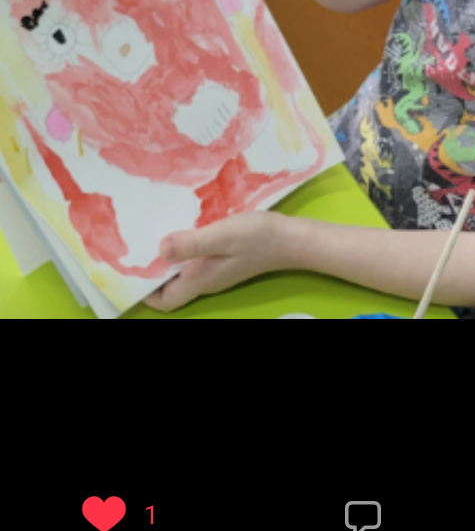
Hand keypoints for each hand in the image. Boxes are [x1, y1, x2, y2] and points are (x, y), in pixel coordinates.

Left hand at [143, 210, 289, 311]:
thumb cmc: (257, 237)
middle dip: (149, 274)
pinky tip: (179, 229)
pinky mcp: (222, 259)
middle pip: (169, 288)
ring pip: (180, 273)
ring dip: (164, 260)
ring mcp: (214, 270)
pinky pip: (193, 261)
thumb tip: (159, 249)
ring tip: (149, 236)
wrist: (291, 238)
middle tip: (132, 249)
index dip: (144, 293)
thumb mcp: (223, 235)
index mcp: (200, 279)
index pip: (164, 301)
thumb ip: (193, 243)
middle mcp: (204, 280)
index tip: (128, 271)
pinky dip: (181, 250)